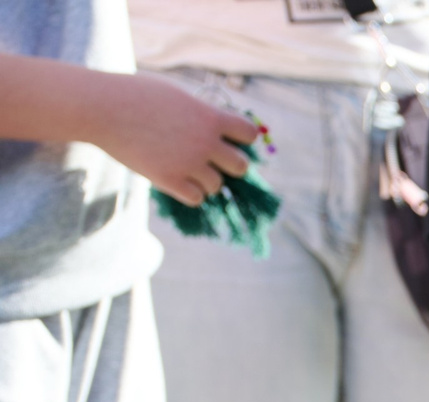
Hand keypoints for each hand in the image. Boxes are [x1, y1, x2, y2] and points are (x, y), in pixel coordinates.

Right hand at [93, 77, 259, 205]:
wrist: (99, 107)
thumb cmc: (133, 95)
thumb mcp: (175, 96)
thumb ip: (200, 114)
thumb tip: (221, 129)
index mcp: (209, 117)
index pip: (248, 134)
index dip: (241, 138)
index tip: (228, 139)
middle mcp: (204, 142)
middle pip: (241, 166)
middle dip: (227, 164)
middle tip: (209, 160)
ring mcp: (188, 163)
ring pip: (216, 185)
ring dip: (205, 179)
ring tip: (183, 167)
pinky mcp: (169, 180)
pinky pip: (197, 198)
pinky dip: (189, 192)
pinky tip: (175, 179)